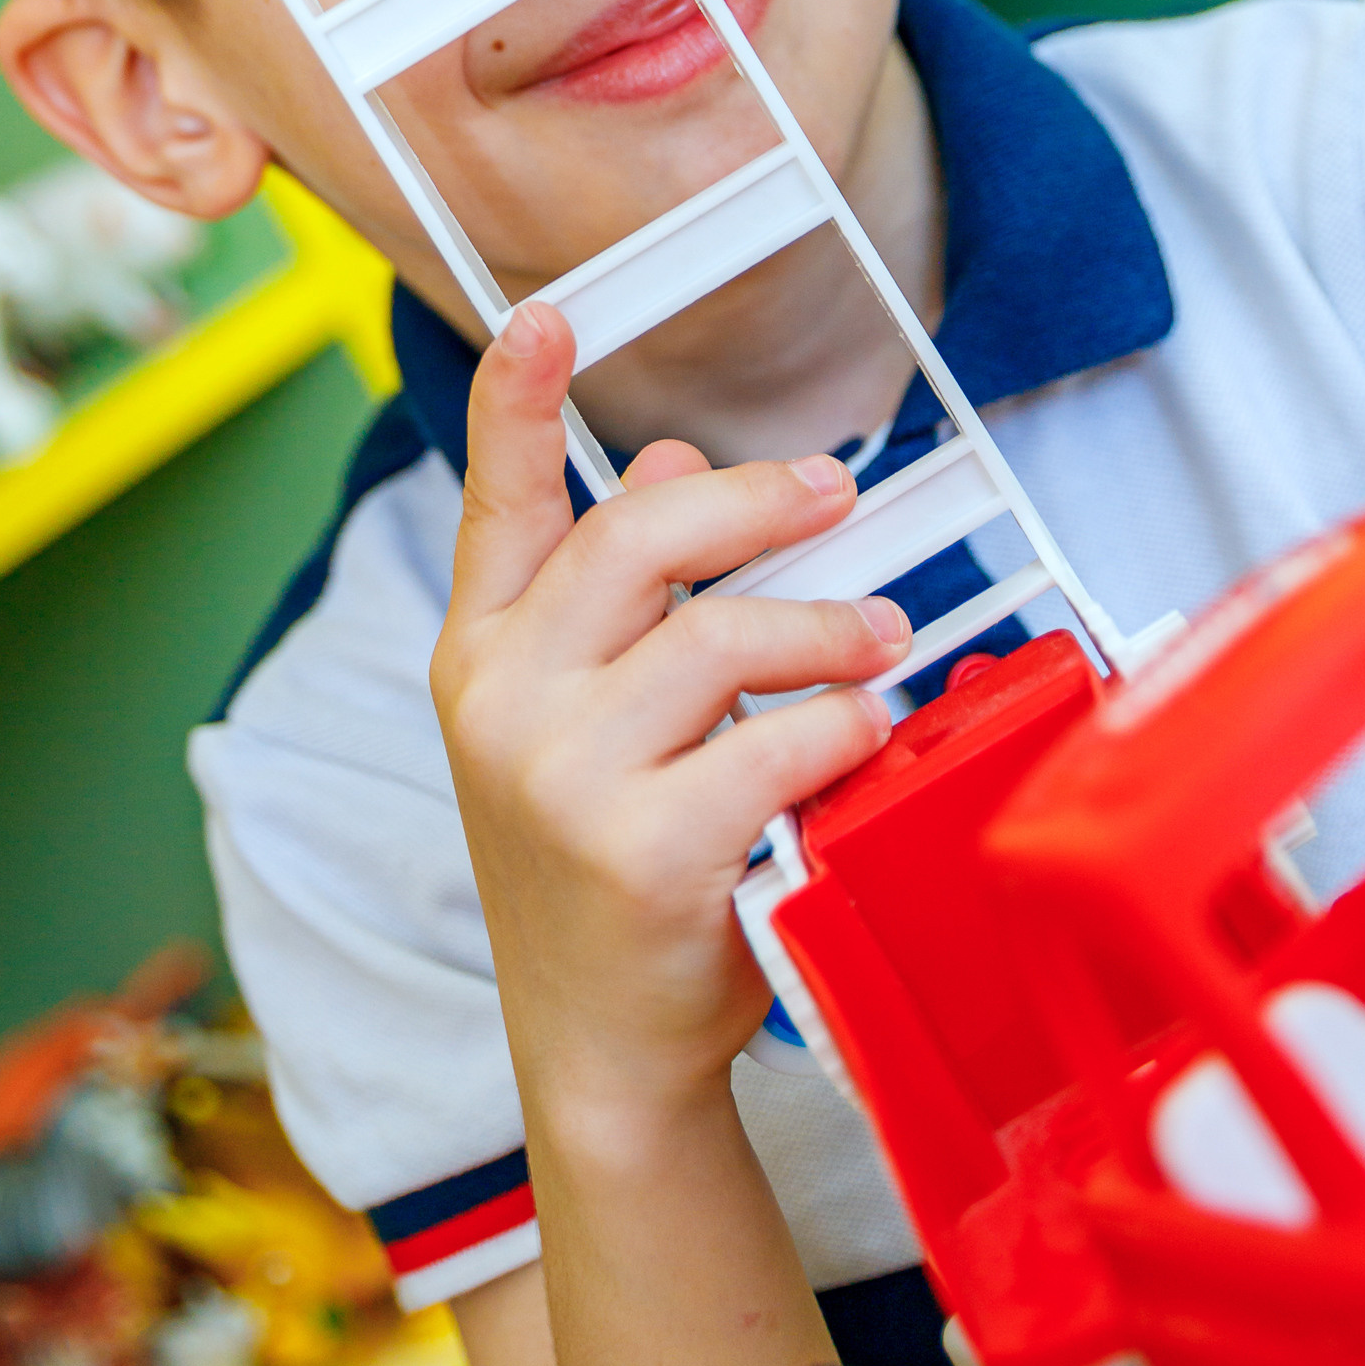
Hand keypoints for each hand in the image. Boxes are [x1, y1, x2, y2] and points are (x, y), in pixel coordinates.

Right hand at [431, 300, 910, 1147]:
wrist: (601, 1047)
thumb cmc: (607, 866)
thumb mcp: (587, 722)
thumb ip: (620, 598)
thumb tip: (666, 459)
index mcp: (481, 655)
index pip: (497, 505)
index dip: (515, 403)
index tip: (544, 318)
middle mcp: (501, 703)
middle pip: (638, 540)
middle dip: (755, 502)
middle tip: (837, 491)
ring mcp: (561, 778)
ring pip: (721, 637)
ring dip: (826, 628)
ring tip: (883, 640)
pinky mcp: (640, 848)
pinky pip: (777, 742)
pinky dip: (840, 727)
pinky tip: (861, 736)